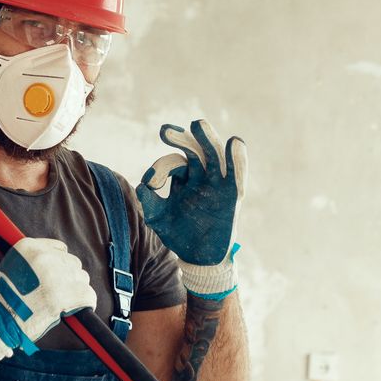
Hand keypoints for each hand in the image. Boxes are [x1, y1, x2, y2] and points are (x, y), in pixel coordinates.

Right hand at [0, 238, 97, 369]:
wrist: (1, 321)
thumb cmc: (3, 299)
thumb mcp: (9, 267)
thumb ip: (30, 260)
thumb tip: (48, 263)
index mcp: (29, 248)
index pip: (60, 248)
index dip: (60, 262)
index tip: (59, 271)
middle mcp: (45, 257)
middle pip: (72, 262)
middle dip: (68, 276)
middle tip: (60, 290)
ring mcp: (58, 275)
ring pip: (82, 277)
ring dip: (76, 289)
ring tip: (65, 300)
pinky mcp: (67, 295)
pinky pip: (88, 294)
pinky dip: (87, 302)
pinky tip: (80, 307)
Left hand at [137, 119, 245, 294]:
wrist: (200, 257)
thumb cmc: (178, 234)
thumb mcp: (158, 218)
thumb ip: (149, 201)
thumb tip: (142, 185)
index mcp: (183, 177)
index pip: (173, 163)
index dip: (160, 168)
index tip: (152, 184)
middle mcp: (201, 175)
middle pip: (195, 149)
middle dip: (182, 138)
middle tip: (165, 131)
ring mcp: (218, 183)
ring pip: (214, 154)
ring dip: (207, 139)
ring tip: (197, 124)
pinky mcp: (233, 194)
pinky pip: (237, 173)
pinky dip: (238, 158)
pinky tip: (235, 143)